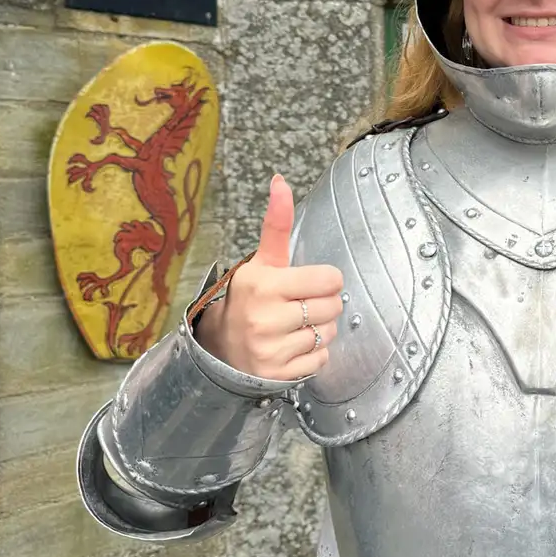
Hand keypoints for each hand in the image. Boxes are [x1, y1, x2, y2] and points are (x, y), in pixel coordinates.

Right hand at [195, 174, 344, 381]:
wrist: (221, 347)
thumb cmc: (250, 298)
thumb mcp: (262, 261)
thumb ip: (277, 224)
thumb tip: (280, 181)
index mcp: (263, 284)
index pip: (330, 280)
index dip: (325, 280)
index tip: (308, 282)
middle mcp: (265, 318)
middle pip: (334, 307)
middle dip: (323, 304)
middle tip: (300, 305)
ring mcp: (271, 349)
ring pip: (329, 333)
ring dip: (320, 329)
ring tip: (294, 326)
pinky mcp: (279, 375)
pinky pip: (322, 359)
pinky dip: (314, 354)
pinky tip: (292, 346)